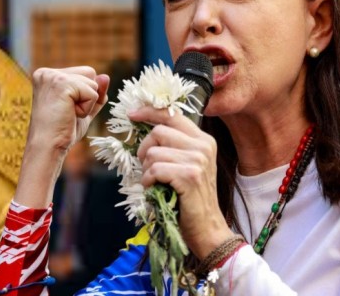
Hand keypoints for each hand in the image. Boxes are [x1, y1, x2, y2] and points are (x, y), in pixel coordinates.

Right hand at [15, 67, 108, 207]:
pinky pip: (92, 93)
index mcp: (48, 75)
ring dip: (87, 103)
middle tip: (68, 112)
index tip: (66, 109)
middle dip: (87, 96)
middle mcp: (47, 72)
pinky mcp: (62, 84)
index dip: (85, 94)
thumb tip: (105, 76)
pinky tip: (70, 115)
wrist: (48, 147)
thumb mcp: (83, 108)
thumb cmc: (62, 131)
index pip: (85, 72)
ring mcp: (53, 76)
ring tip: (68, 113)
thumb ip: (95, 92)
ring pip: (93, 82)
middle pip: (90, 73)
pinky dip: (87, 108)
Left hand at [130, 107, 233, 258]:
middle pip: (158, 132)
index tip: (132, 114)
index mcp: (203, 139)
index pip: (173, 115)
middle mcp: (203, 146)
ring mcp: (198, 160)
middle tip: (148, 167)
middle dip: (145, 149)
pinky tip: (155, 189)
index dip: (150, 112)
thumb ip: (174, 145)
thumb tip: (147, 128)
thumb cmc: (190, 197)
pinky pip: (154, 170)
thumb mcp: (187, 164)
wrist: (206, 227)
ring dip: (147, 170)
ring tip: (157, 182)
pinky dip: (148, 181)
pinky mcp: (189, 175)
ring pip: (153, 153)